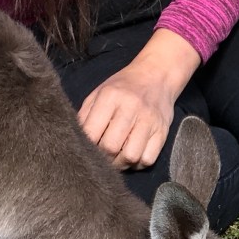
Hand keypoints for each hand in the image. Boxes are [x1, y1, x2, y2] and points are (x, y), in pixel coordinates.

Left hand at [77, 29, 199, 169]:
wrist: (156, 75)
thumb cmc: (123, 87)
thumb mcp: (99, 92)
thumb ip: (85, 115)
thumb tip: (75, 141)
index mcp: (110, 96)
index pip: (92, 133)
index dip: (87, 147)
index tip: (87, 149)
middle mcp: (131, 107)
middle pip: (111, 147)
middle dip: (103, 157)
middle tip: (102, 156)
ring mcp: (149, 120)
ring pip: (130, 156)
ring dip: (120, 163)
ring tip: (117, 157)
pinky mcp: (163, 131)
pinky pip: (148, 159)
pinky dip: (138, 163)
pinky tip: (133, 154)